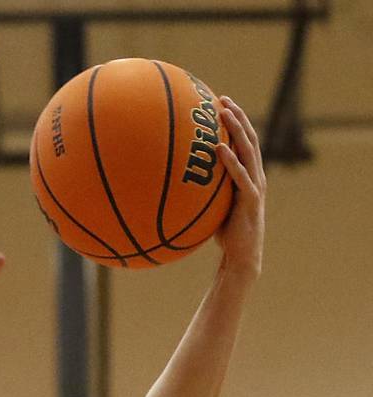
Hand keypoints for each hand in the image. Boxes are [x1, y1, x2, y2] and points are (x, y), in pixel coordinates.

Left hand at [215, 97, 265, 279]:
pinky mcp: (251, 200)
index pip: (245, 142)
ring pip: (249, 151)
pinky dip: (231, 160)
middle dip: (237, 116)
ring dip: (237, 129)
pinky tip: (219, 148)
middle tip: (222, 99)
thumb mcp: (213, 207)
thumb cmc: (226, 235)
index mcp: (249, 176)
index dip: (236, 122)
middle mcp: (256, 176)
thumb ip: (205, 191)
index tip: (221, 104)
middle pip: (249, 139)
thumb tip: (180, 182)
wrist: (241, 257)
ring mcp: (255, 186)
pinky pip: (240, 176)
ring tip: (224, 112)